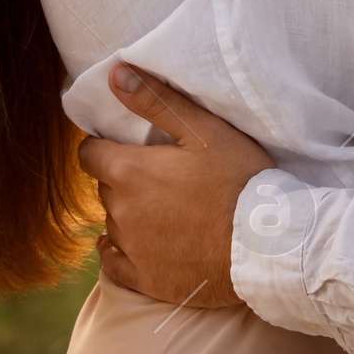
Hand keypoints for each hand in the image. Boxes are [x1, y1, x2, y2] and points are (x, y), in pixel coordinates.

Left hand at [77, 64, 272, 307]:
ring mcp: (131, 248)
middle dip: (124, 179)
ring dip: (129, 213)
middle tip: (158, 177)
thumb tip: (115, 74)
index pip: (89, 154)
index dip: (104, 147)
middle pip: (106, 187)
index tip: (125, 148)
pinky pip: (113, 263)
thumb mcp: (204, 131)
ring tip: (164, 210)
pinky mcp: (144, 279)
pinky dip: (119, 251)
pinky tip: (135, 244)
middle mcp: (120, 211)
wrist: (264, 246)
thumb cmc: (238, 181)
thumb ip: (156, 101)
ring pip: (113, 222)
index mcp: (129, 171)